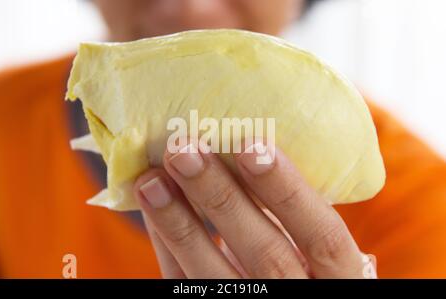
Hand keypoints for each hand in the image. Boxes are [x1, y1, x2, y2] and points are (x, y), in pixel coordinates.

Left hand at [133, 139, 376, 277]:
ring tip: (152, 178)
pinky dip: (166, 243)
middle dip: (222, 198)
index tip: (251, 145)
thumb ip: (297, 212)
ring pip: (214, 276)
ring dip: (179, 223)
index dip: (288, 191)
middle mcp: (298, 295)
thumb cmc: (306, 262)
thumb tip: (251, 142)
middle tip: (186, 150)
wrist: (284, 294)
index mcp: (339, 275)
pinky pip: (184, 283)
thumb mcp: (315, 242)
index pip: (322, 236)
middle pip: (265, 254)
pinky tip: (153, 207)